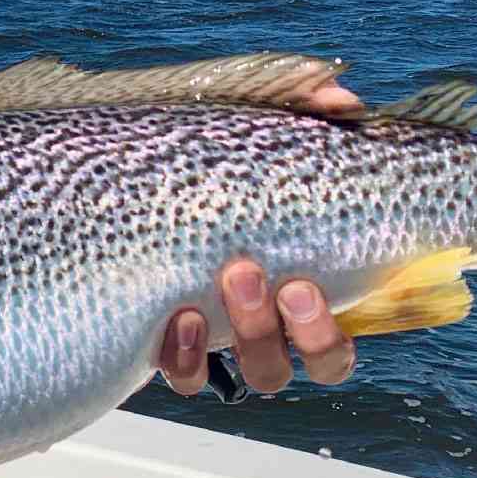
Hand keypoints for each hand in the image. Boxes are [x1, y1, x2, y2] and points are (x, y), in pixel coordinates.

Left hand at [156, 74, 359, 396]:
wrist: (133, 178)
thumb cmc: (217, 161)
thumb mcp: (257, 131)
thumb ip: (305, 112)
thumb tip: (342, 101)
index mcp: (296, 295)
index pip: (332, 349)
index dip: (328, 337)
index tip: (304, 285)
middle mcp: (261, 331)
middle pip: (289, 364)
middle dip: (286, 329)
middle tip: (262, 273)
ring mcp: (216, 340)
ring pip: (253, 372)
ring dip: (249, 335)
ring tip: (229, 276)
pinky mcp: (170, 345)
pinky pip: (186, 376)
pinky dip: (185, 357)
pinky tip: (177, 316)